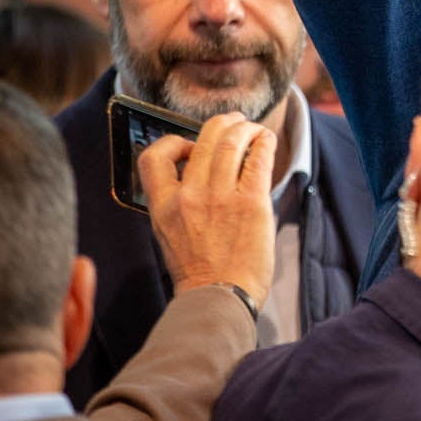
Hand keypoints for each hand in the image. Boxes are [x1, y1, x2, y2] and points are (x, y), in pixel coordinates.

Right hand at [141, 113, 277, 312]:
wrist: (219, 298)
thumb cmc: (199, 270)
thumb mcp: (169, 234)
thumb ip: (178, 202)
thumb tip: (197, 171)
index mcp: (163, 206)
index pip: (153, 157)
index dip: (173, 142)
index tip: (190, 145)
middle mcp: (189, 196)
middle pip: (203, 139)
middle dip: (222, 124)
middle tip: (235, 122)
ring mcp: (220, 197)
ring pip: (232, 141)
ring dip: (246, 129)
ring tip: (253, 131)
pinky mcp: (251, 202)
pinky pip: (259, 158)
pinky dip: (264, 142)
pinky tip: (266, 143)